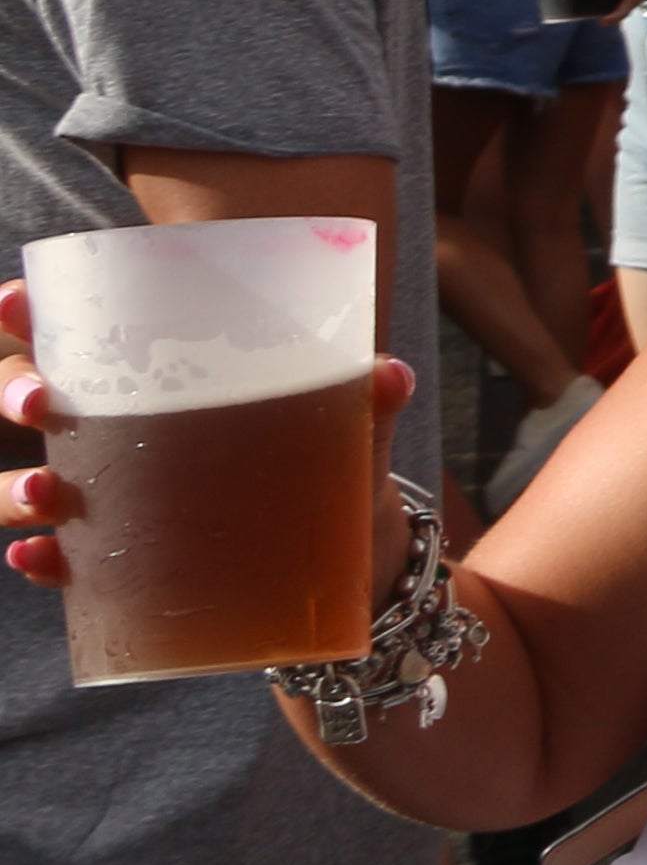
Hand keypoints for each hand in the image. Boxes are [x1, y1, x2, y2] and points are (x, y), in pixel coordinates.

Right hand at [0, 282, 420, 592]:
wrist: (336, 556)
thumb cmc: (322, 461)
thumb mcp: (344, 427)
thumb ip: (365, 398)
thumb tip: (391, 373)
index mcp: (152, 382)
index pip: (71, 338)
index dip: (27, 318)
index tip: (16, 301)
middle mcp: (112, 436)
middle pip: (29, 401)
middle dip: (15, 392)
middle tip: (44, 402)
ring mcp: (106, 500)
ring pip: (25, 487)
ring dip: (16, 487)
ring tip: (50, 489)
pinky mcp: (115, 563)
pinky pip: (57, 562)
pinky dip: (41, 560)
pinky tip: (36, 558)